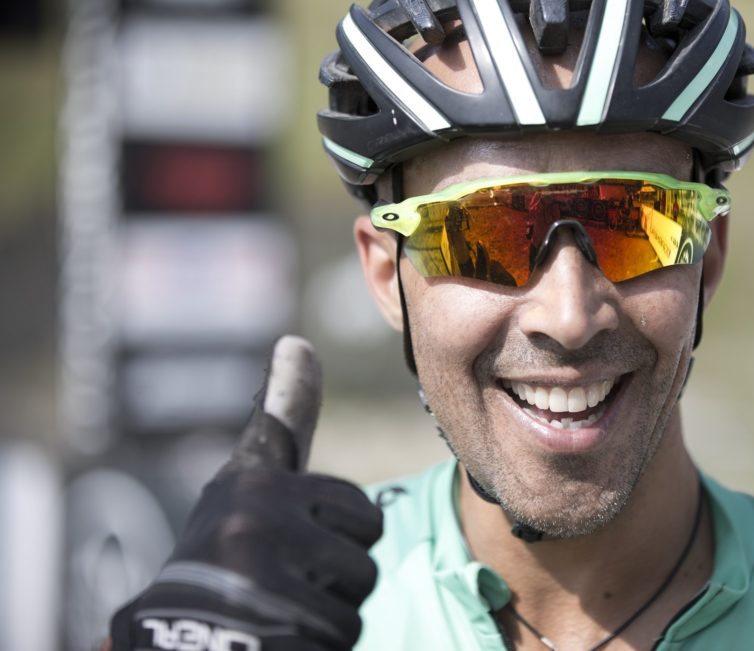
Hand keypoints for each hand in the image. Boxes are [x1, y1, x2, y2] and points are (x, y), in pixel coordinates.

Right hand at [109, 336, 382, 650]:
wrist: (176, 638)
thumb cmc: (223, 557)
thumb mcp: (248, 487)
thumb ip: (283, 423)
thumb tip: (299, 344)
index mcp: (254, 482)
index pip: (355, 508)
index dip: (334, 531)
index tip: (295, 483)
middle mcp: (255, 518)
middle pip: (366, 546)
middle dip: (339, 570)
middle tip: (288, 579)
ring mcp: (262, 574)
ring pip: (358, 592)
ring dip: (331, 610)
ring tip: (280, 608)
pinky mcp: (276, 626)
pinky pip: (343, 634)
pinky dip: (318, 643)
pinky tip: (279, 636)